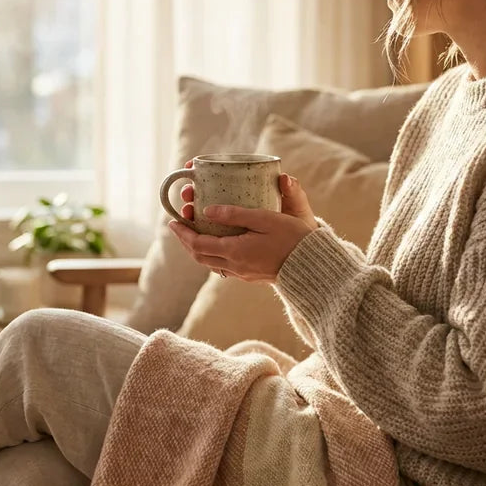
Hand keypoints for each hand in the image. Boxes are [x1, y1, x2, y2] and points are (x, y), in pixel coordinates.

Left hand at [169, 172, 317, 283]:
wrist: (312, 265)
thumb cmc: (292, 237)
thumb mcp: (264, 218)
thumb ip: (235, 214)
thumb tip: (208, 210)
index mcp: (235, 251)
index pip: (197, 245)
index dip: (183, 234)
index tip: (173, 221)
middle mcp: (235, 265)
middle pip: (200, 257)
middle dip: (186, 241)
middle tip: (180, 226)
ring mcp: (243, 273)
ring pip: (211, 263)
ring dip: (199, 249)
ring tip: (196, 233)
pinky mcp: (251, 275)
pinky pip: (224, 266)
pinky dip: (214, 254)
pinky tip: (219, 244)